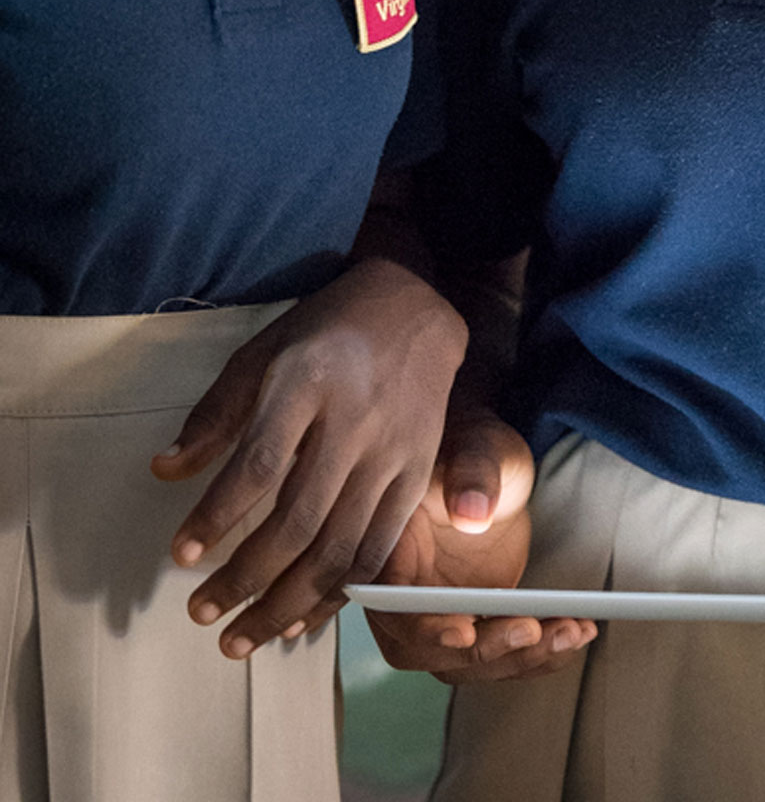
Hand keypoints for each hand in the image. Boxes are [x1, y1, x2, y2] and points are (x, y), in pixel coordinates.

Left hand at [151, 258, 466, 657]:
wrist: (414, 310)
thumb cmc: (325, 331)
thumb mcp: (263, 352)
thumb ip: (217, 414)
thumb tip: (165, 471)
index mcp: (309, 383)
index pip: (260, 464)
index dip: (218, 516)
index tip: (182, 555)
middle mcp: (354, 423)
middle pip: (299, 519)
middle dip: (245, 578)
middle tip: (201, 612)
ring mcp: (391, 455)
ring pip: (340, 549)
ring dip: (286, 604)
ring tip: (241, 637)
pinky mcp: (415, 477)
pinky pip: (377, 551)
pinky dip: (337, 595)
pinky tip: (300, 621)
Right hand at [366, 411, 596, 682]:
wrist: (489, 465)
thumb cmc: (472, 444)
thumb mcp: (475, 444)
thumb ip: (471, 472)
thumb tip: (472, 513)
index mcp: (386, 550)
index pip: (390, 604)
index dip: (422, 627)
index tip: (465, 633)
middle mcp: (404, 592)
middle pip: (426, 649)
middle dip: (483, 651)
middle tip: (533, 631)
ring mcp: (438, 612)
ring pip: (468, 661)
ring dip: (521, 657)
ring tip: (573, 631)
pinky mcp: (473, 622)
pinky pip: (500, 651)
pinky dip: (538, 652)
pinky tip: (577, 633)